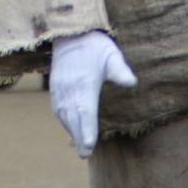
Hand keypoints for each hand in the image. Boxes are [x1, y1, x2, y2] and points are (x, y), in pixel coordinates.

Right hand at [48, 30, 137, 157]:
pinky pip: (58, 108)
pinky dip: (64, 120)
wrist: (69, 32)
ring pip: (64, 115)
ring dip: (72, 131)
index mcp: (85, 82)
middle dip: (79, 136)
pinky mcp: (55, 87)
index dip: (87, 128)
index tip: (89, 143)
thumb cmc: (94, 45)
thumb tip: (131, 82)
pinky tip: (70, 128)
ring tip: (80, 147)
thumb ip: (120, 70)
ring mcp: (60, 88)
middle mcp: (70, 88)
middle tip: (85, 154)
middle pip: (74, 117)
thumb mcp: (111, 54)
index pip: (86, 109)